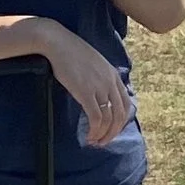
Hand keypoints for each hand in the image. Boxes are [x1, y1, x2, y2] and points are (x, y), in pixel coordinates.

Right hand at [33, 18, 133, 149]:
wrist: (58, 42)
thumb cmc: (70, 51)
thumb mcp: (93, 63)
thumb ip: (100, 77)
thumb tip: (98, 93)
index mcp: (114, 75)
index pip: (126, 104)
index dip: (120, 121)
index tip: (111, 129)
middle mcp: (110, 82)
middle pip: (120, 114)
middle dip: (113, 132)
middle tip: (104, 141)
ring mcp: (99, 87)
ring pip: (109, 119)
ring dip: (103, 134)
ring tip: (95, 142)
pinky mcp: (85, 92)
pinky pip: (96, 117)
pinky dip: (95, 130)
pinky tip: (89, 135)